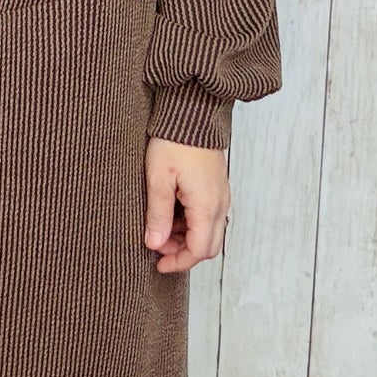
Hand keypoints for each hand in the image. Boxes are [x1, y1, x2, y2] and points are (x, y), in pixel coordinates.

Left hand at [143, 137, 229, 273]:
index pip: (198, 250)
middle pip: (208, 246)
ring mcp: (222, 196)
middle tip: (157, 246)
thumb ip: (158, 214)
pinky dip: (192, 224)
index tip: (158, 264)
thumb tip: (154, 243)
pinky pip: (210, 217)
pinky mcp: (218, 188)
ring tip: (160, 227)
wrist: (193, 112)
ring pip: (210, 233)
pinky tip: (172, 213)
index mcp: (207, 205)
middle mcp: (220, 204)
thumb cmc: (174, 141)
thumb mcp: (158, 179)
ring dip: (186, 238)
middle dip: (182, 252)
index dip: (178, 262)